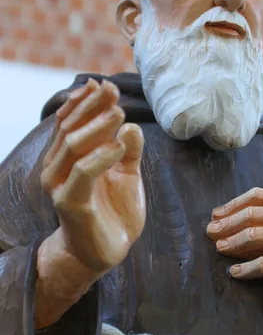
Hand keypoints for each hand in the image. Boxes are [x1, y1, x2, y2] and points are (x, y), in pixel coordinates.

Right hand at [36, 79, 145, 327]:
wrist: (104, 251)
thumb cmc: (113, 211)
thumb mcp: (127, 175)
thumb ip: (129, 151)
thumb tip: (132, 124)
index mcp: (69, 156)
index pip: (73, 121)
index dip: (87, 101)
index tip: (106, 84)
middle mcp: (57, 166)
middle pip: (70, 128)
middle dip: (92, 107)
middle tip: (113, 92)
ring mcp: (59, 184)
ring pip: (72, 146)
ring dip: (97, 127)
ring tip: (119, 114)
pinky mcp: (69, 202)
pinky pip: (82, 173)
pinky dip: (101, 156)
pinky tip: (120, 146)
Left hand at [207, 188, 262, 317]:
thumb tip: (254, 214)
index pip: (256, 196)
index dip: (232, 205)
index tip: (217, 214)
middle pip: (249, 215)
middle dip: (225, 224)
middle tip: (210, 232)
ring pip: (252, 236)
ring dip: (230, 244)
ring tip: (218, 249)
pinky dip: (245, 270)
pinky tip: (236, 273)